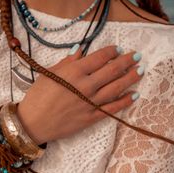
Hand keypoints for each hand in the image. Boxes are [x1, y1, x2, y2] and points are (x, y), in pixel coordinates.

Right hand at [17, 45, 143, 143]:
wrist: (32, 123)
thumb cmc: (37, 96)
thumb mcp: (49, 74)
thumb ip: (67, 62)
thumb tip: (80, 50)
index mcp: (74, 72)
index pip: (100, 57)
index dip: (112, 52)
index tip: (118, 49)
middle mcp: (86, 85)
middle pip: (112, 70)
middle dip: (127, 61)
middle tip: (137, 56)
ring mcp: (90, 102)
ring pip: (116, 88)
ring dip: (131, 78)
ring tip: (141, 71)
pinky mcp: (91, 117)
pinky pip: (112, 108)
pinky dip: (124, 101)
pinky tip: (134, 95)